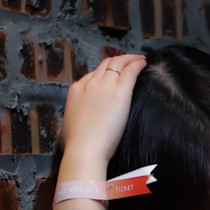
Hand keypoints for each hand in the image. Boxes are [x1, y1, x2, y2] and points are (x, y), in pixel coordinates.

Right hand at [56, 54, 147, 203]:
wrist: (84, 149)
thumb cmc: (75, 146)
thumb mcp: (65, 129)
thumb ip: (71, 123)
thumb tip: (69, 130)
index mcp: (76, 91)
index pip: (92, 75)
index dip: (104, 73)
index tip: (113, 75)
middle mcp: (89, 84)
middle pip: (105, 65)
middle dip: (117, 62)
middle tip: (128, 62)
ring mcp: (104, 86)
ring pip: (117, 63)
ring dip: (128, 59)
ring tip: (138, 59)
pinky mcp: (120, 92)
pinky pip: (130, 71)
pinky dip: (137, 64)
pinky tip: (143, 63)